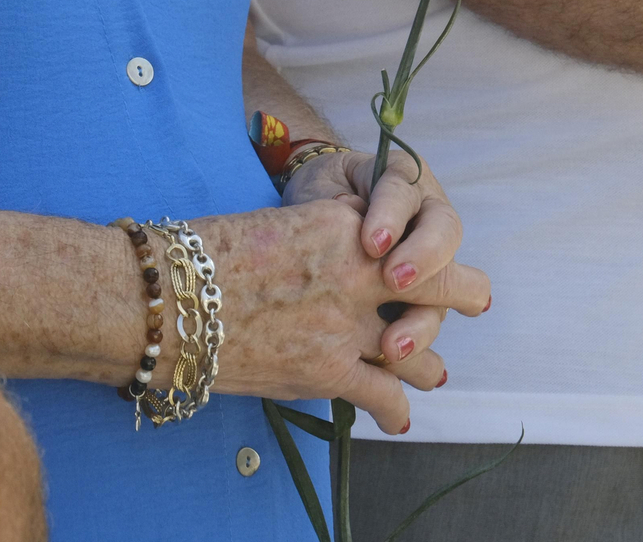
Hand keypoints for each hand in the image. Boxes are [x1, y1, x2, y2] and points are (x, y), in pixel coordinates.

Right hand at [199, 192, 488, 433]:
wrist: (166, 298)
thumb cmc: (202, 256)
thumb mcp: (275, 225)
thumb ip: (318, 240)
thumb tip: (333, 256)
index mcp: (343, 223)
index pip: (405, 232)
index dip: (424, 245)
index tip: (433, 252)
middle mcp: (357, 269)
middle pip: (437, 278)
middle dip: (459, 291)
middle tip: (476, 298)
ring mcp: (346, 323)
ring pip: (416, 346)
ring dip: (426, 361)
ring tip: (434, 372)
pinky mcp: (327, 370)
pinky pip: (383, 394)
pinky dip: (395, 409)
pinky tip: (397, 418)